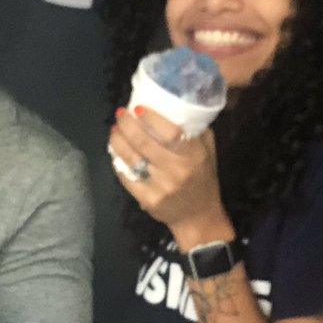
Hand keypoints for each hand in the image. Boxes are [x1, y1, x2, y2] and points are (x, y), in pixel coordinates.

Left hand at [108, 107, 228, 243]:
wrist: (198, 217)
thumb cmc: (202, 178)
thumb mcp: (207, 152)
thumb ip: (195, 130)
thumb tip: (176, 105)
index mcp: (194, 156)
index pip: (170, 133)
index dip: (151, 118)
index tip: (137, 108)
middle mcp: (177, 171)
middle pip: (145, 143)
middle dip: (127, 126)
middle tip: (120, 115)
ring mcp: (161, 187)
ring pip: (132, 159)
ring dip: (118, 141)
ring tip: (114, 131)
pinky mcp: (148, 200)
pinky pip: (127, 177)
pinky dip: (118, 163)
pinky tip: (115, 152)